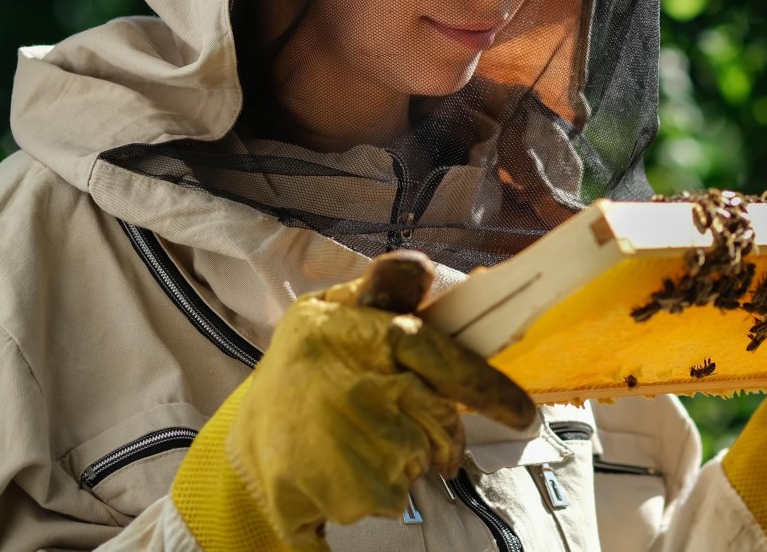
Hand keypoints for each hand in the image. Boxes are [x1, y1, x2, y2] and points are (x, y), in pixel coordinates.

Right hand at [174, 251, 535, 551]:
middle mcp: (365, 393)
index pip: (444, 359)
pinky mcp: (340, 496)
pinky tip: (345, 467)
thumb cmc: (303, 361)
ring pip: (419, 463)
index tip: (524, 415)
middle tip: (402, 422)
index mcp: (368, 337)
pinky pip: (392, 498)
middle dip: (436, 431)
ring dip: (403, 457)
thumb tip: (422, 268)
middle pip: (441, 423)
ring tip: (357, 438)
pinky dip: (380, 488)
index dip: (490, 389)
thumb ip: (385, 286)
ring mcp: (352, 450)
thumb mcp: (334, 307)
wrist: (242, 436)